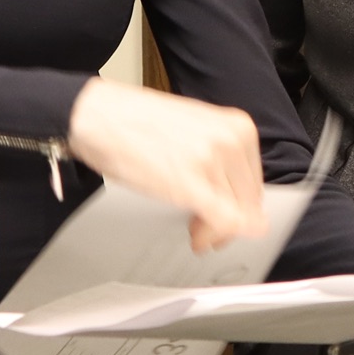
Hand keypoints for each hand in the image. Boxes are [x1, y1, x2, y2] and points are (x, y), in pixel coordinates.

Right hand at [67, 77, 266, 250]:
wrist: (97, 116)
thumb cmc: (135, 121)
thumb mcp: (194, 128)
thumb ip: (221, 155)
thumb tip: (234, 190)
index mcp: (237, 125)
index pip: (256, 181)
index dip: (241, 205)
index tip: (227, 215)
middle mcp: (232, 140)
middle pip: (250, 201)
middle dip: (230, 221)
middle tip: (206, 227)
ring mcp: (213, 161)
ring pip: (239, 215)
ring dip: (217, 231)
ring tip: (197, 230)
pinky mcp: (192, 184)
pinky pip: (224, 222)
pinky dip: (213, 236)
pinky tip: (197, 237)